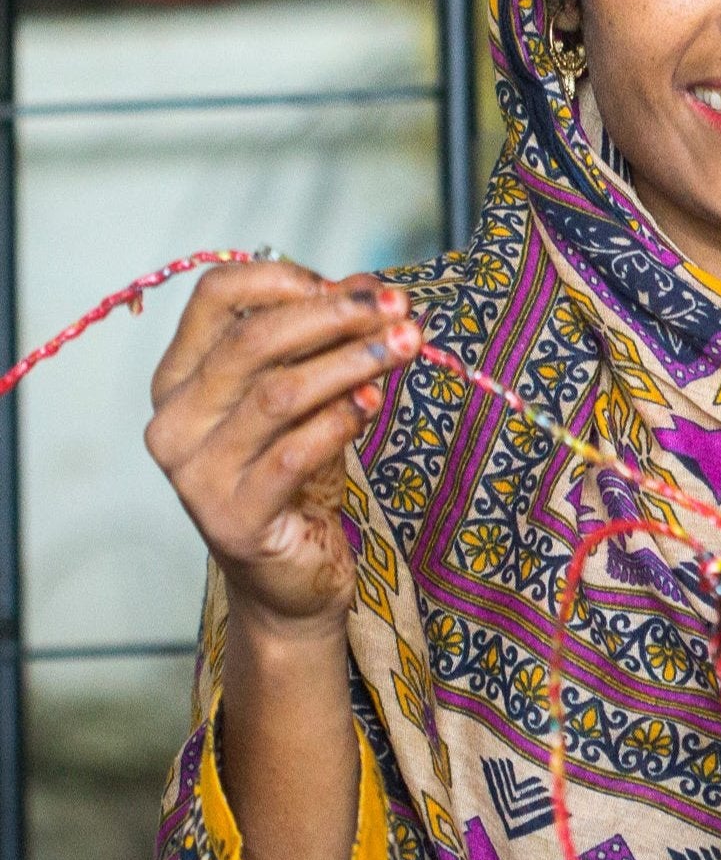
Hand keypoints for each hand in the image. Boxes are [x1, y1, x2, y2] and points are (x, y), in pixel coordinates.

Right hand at [145, 260, 418, 639]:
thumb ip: (322, 344)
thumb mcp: (307, 399)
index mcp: (180, 378)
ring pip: (279, 393)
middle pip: (252, 340)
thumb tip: (370, 286)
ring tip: (406, 346)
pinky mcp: (234, 518)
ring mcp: (197, 474)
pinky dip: (341, 420)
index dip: (287, 279)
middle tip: (400, 310)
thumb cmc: (296, 482)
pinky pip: (294, 454)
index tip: (356, 286)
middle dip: (336, 316)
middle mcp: (175, 422)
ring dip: (353, 362)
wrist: (288, 580)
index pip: (215, 296)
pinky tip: (375, 401)